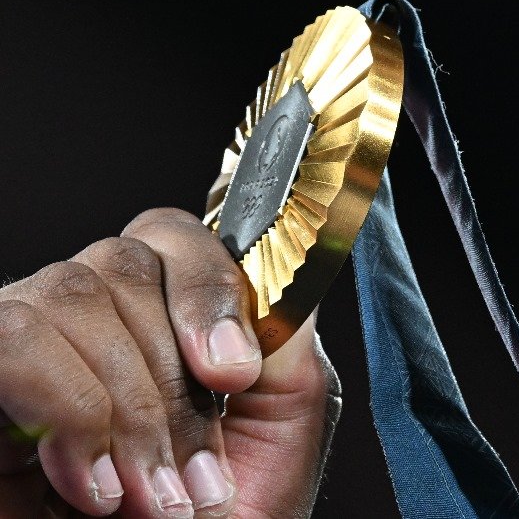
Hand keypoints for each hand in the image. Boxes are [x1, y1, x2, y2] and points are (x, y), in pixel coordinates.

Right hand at [0, 208, 340, 517]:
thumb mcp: (279, 421)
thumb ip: (281, 336)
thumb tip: (271, 271)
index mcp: (155, 317)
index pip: (168, 235)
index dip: (206, 287)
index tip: (234, 372)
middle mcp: (82, 325)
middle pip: (121, 261)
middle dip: (170, 376)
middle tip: (195, 476)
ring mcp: (21, 358)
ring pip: (66, 294)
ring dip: (125, 406)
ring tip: (152, 497)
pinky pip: (12, 342)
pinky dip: (68, 411)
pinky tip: (93, 488)